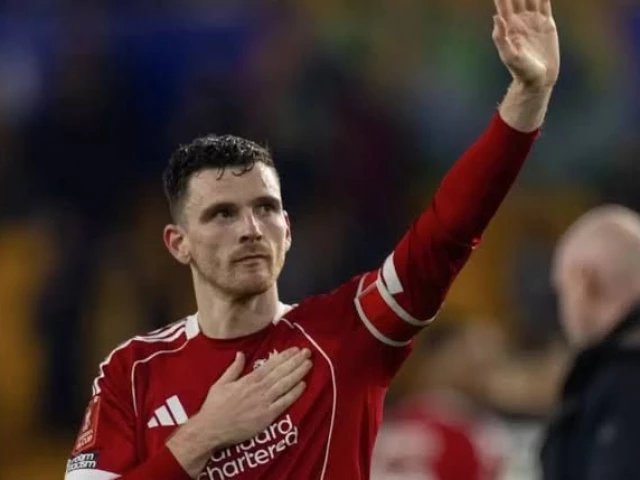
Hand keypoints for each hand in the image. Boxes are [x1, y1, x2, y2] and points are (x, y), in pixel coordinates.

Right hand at [167, 348, 311, 476]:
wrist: (210, 429)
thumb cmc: (214, 407)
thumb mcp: (221, 383)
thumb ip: (233, 368)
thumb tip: (241, 353)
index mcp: (248, 380)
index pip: (270, 365)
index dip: (284, 356)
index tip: (295, 349)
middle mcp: (258, 389)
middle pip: (280, 373)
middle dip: (295, 361)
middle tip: (307, 352)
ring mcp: (263, 403)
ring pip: (284, 385)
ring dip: (298, 373)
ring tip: (309, 364)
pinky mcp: (266, 417)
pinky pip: (283, 403)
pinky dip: (294, 394)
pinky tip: (303, 385)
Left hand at [492, 0, 559, 88]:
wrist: (538, 79)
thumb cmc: (521, 71)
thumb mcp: (510, 56)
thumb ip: (501, 38)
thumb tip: (496, 17)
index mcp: (508, 26)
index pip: (503, 2)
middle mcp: (519, 20)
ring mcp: (532, 20)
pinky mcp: (545, 22)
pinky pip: (544, 1)